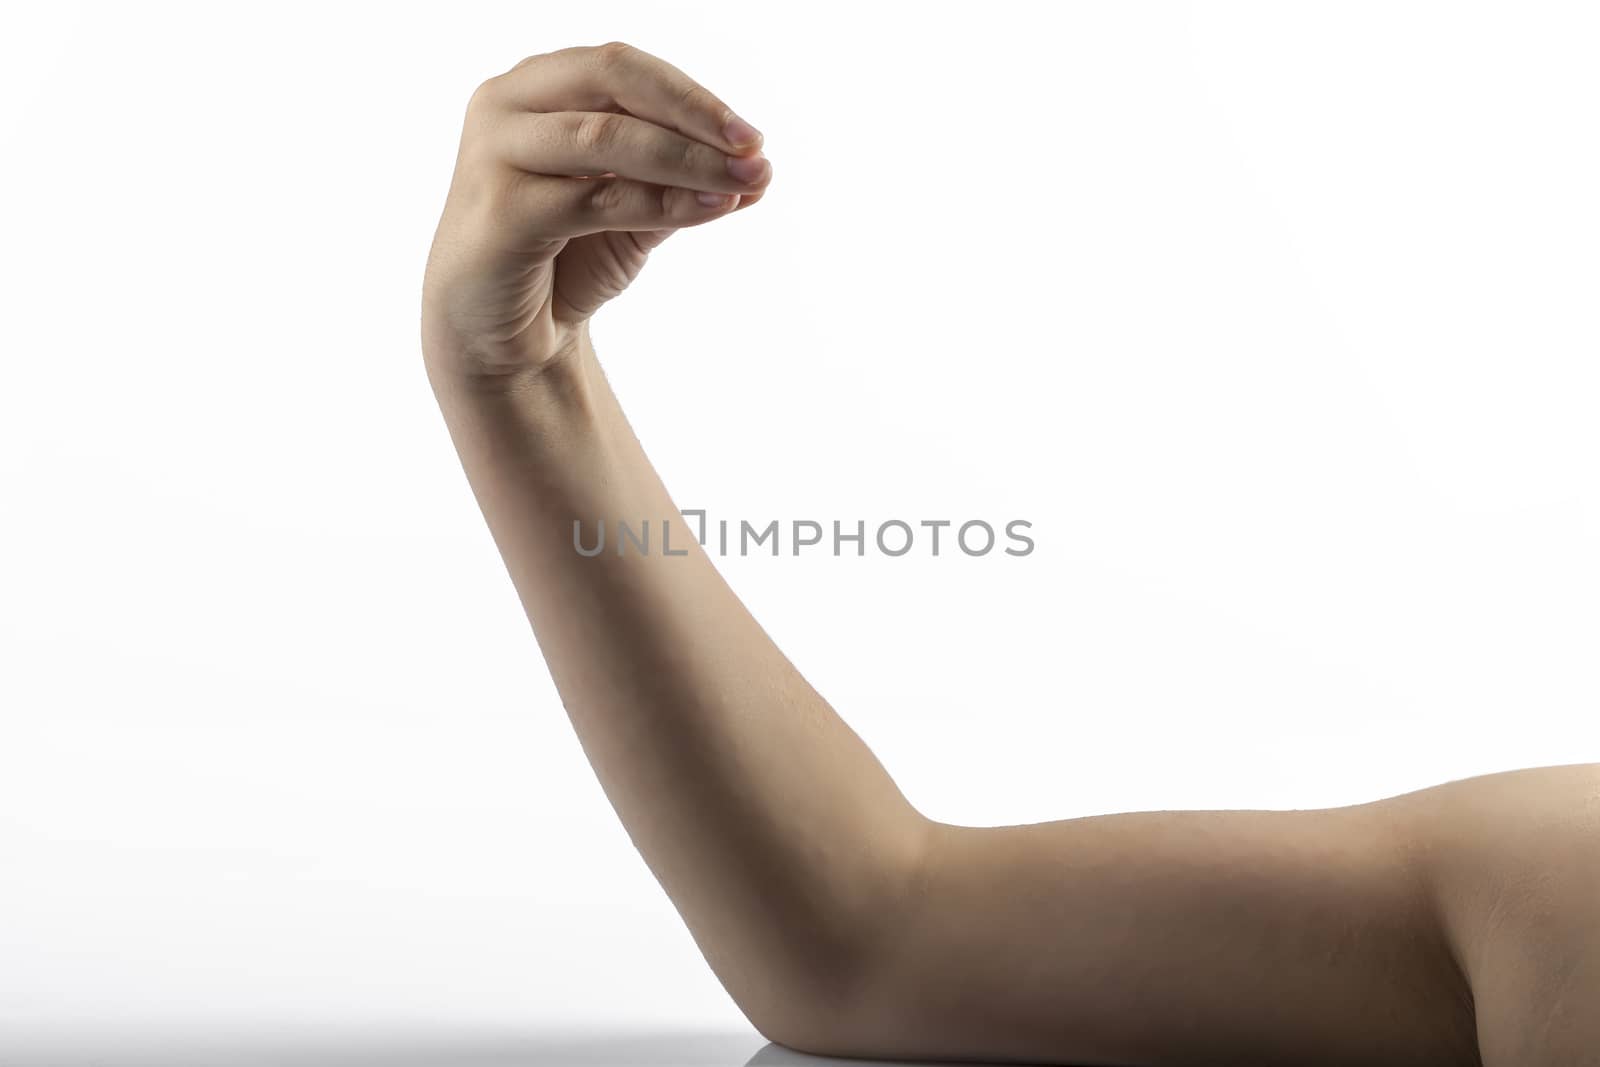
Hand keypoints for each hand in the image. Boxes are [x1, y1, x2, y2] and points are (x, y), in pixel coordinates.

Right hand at [421, 42, 770, 377]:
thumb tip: (759, 171)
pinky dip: (661, 202)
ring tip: (745, 182)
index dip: (691, 95)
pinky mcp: (501, 212)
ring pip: (607, 137)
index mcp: (535, 88)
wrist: (504, 340)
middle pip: (612, 80)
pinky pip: (596, 199)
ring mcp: (494, 155)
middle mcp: (506, 107)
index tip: (753, 136)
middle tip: (754, 148)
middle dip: (693, 114)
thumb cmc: (565, 261)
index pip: (621, 68)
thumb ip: (683, 183)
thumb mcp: (633, 211)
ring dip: (687, 159)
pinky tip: (711, 210)